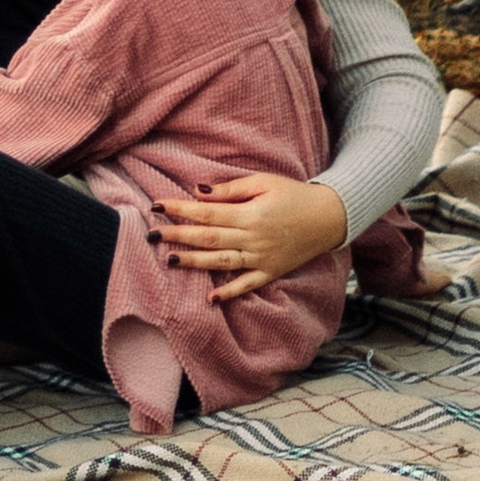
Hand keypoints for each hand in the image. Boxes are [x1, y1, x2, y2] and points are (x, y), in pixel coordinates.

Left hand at [148, 173, 349, 303]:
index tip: (157, 206)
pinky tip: (211, 299)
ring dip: (195, 263)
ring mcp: (262, 259)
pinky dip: (230, 293)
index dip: (180, 209)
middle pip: (209, 238)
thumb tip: (199, 192)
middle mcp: (253, 238)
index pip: (207, 213)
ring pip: (222, 262)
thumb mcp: (263, 181)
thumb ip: (231, 189)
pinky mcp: (271, 272)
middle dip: (178, 236)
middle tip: (152, 234)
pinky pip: (247, 285)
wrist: (328, 217)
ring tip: (170, 262)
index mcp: (250, 213)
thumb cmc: (293, 194)